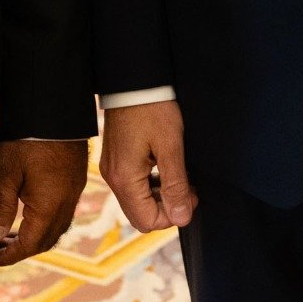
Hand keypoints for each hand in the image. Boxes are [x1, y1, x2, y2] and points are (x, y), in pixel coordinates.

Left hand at [0, 139, 88, 266]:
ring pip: (56, 228)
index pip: (30, 244)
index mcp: (50, 206)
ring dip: (33, 237)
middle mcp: (66, 203)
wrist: (55, 110)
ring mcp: (74, 192)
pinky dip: (44, 223)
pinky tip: (29, 214)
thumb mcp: (6, 171)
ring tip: (8, 236)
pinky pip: (62, 213)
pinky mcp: (75, 181)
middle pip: (45, 241)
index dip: (10, 256)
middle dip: (20, 250)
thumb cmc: (27, 138)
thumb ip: (0, 206)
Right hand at [100, 99, 196, 231]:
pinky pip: (132, 185)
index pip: (147, 220)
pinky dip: (150, 185)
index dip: (173, 215)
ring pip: (137, 201)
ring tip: (180, 178)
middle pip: (140, 214)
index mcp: (125, 178)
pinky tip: (165, 168)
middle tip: (188, 189)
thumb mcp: (171, 146)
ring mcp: (111, 169)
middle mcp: (113, 178)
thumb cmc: (152, 108)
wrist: (134, 81)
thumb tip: (182, 217)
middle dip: (167, 208)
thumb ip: (176, 185)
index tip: (191, 195)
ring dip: (160, 197)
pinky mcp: (115, 160)